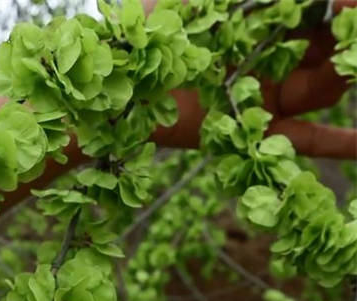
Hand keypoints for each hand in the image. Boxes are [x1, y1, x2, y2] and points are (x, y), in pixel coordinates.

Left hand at [145, 0, 356, 158]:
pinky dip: (343, 142)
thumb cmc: (147, 36)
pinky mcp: (255, 134)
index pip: (315, 10)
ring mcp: (265, 96)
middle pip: (329, 46)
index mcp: (256, 18)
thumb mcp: (194, 0)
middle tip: (351, 30)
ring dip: (341, 76)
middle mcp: (268, 55)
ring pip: (326, 87)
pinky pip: (307, 140)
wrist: (112, 92)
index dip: (341, 7)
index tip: (348, 5)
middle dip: (347, 38)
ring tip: (336, 68)